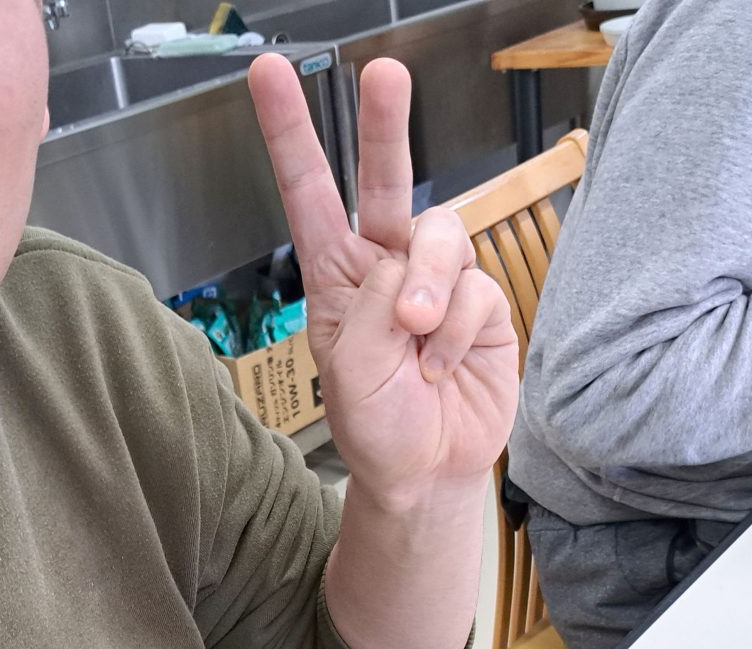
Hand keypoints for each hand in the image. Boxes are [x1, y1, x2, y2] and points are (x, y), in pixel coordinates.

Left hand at [248, 55, 517, 494]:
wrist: (426, 473)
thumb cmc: (376, 425)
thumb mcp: (348, 368)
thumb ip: (372, 306)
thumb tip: (414, 272)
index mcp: (336, 274)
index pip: (311, 191)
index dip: (291, 133)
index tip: (270, 73)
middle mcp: (386, 266)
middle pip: (386, 178)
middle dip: (384, 123)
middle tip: (384, 73)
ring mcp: (437, 282)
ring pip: (441, 237)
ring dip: (429, 286)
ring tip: (417, 338)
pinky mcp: (482, 304)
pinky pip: (474, 290)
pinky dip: (456, 333)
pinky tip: (443, 367)